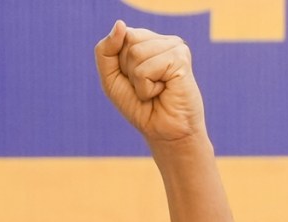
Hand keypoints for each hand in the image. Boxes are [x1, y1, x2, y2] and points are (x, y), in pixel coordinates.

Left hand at [95, 21, 205, 144]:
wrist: (163, 131)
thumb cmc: (139, 106)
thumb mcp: (111, 78)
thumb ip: (106, 51)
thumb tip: (120, 24)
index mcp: (147, 41)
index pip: (120, 36)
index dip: (118, 64)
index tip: (133, 80)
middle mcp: (163, 40)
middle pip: (127, 42)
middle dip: (128, 71)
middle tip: (145, 86)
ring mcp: (175, 46)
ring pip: (136, 54)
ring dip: (138, 81)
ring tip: (155, 89)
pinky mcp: (181, 58)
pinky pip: (146, 69)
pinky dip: (146, 87)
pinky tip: (163, 91)